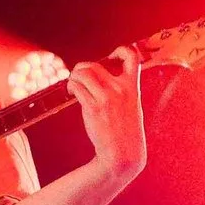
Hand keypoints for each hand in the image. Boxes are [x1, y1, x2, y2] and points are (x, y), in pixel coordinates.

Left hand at [70, 44, 145, 176]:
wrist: (123, 154)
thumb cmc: (125, 132)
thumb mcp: (132, 107)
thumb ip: (123, 91)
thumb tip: (102, 79)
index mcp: (132, 88)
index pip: (132, 57)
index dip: (121, 50)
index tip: (111, 57)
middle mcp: (120, 89)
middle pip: (95, 65)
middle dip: (82, 69)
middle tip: (79, 77)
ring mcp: (107, 98)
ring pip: (83, 73)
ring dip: (73, 77)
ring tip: (73, 85)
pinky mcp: (94, 108)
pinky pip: (77, 87)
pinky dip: (71, 87)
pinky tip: (72, 93)